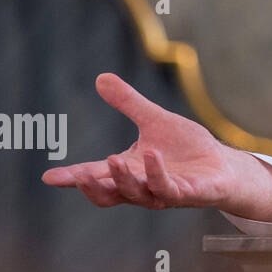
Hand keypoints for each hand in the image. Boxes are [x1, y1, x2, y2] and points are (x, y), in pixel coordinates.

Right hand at [42, 73, 247, 210]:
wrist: (222, 165)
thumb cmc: (187, 148)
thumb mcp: (155, 120)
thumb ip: (128, 103)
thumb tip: (101, 78)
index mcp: (130, 170)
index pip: (96, 175)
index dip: (73, 177)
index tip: (49, 177)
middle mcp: (142, 186)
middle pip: (110, 194)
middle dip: (93, 185)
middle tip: (79, 175)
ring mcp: (163, 193)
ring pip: (136, 193)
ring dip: (123, 178)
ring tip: (113, 159)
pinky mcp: (187, 193)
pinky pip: (168, 188)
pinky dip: (157, 173)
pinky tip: (152, 154)